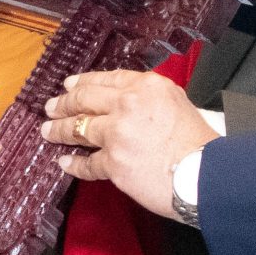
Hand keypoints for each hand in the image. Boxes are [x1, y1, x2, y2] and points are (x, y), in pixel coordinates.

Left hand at [38, 70, 214, 217]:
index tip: (70, 85)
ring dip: (59, 130)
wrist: (207, 175)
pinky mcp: (113, 162)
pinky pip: (86, 163)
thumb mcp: (178, 102)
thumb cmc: (199, 143)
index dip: (84, 82)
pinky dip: (74, 164)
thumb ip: (150, 98)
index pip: (106, 79)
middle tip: (51, 107)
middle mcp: (128, 104)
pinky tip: (65, 163)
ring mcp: (118, 133)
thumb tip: (127, 100)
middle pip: (84, 99)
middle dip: (63, 103)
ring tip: (48, 131)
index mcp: (147, 86)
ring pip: (77, 128)